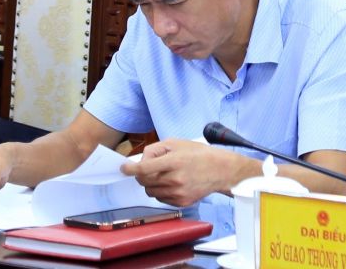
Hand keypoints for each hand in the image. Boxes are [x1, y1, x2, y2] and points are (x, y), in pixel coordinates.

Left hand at [120, 139, 252, 206]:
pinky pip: (161, 198)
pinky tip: (171, 183)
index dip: (130, 169)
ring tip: (163, 174)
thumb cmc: (198, 154)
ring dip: (151, 183)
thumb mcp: (176, 143)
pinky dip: (160, 191)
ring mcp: (178, 193)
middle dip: (141, 174)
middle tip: (149, 168)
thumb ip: (155, 150)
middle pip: (144, 181)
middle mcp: (175, 179)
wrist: (220, 170)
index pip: (144, 169)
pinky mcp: (182, 202)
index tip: (124, 168)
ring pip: (150, 191)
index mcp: (173, 162)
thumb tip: (140, 161)